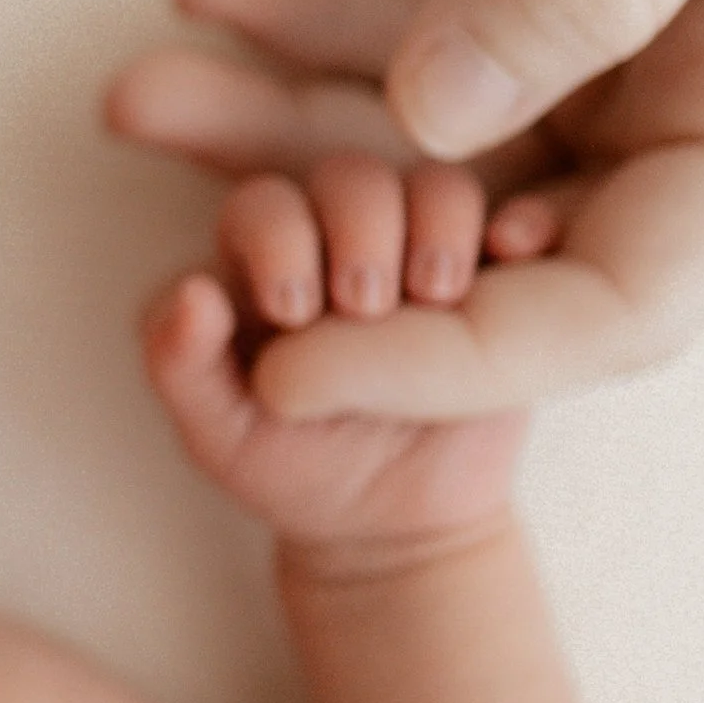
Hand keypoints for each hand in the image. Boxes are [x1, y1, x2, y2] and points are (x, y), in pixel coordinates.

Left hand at [108, 0, 703, 412]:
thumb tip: (441, 122)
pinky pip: (399, 17)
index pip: (623, 300)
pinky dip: (300, 15)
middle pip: (496, 235)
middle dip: (327, 238)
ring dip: (276, 121)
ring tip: (134, 94)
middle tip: (180, 247)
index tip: (294, 379)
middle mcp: (695, 89)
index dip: (458, 358)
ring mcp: (608, 25)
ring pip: (423, 130)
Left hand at [144, 152, 531, 556]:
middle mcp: (342, 237)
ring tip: (435, 295)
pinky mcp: (494, 276)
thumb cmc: (289, 466)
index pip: (264, 205)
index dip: (277, 238)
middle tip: (366, 303)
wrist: (392, 524)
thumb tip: (190, 291)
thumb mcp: (219, 433)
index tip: (294, 309)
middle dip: (358, 226)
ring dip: (437, 224)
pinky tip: (514, 250)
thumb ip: (181, 364)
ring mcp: (421, 250)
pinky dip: (522, 227)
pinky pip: (519, 226)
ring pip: (435, 187)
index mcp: (264, 259)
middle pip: (351, 179)